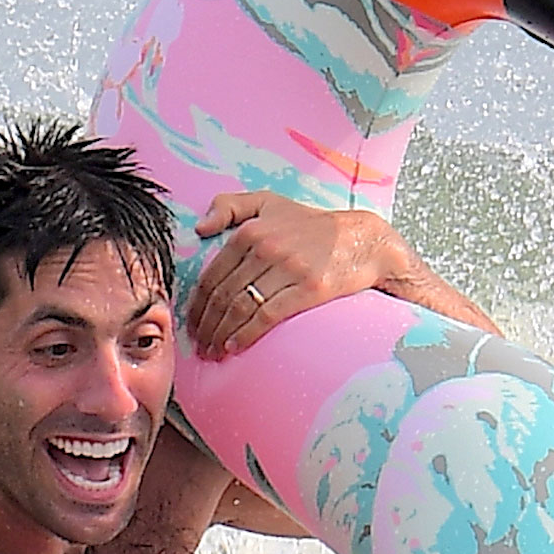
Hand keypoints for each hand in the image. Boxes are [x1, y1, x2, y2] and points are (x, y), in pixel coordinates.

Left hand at [188, 193, 495, 357]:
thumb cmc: (309, 225)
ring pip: (241, 307)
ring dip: (221, 334)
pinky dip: (246, 334)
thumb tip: (200, 228)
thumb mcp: (269, 202)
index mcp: (251, 230)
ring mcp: (288, 268)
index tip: (192, 324)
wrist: (362, 240)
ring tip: (214, 351)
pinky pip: (267, 316)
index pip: (213, 275)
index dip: (197, 304)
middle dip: (206, 325)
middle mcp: (267, 247)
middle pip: (223, 295)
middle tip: (200, 344)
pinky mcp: (309, 289)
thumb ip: (230, 206)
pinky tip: (235, 346)